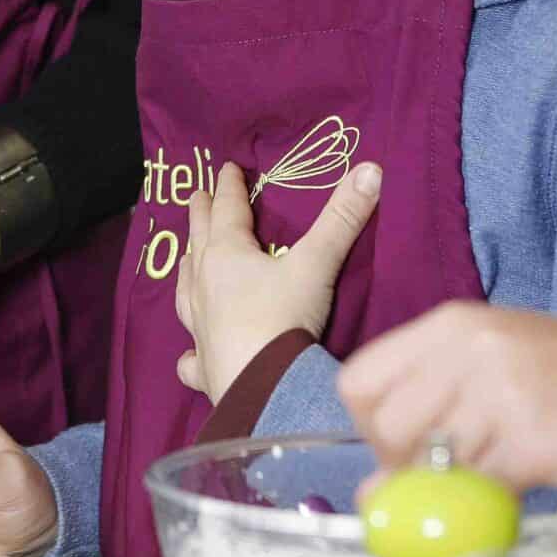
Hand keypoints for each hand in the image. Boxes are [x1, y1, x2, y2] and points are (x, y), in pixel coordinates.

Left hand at [176, 160, 380, 401]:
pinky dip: (188, 352)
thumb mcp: (317, 264)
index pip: (227, 209)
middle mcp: (204, 287)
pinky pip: (190, 356)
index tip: (227, 168)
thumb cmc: (285, 319)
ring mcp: (199, 328)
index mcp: (226, 255)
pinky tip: (187, 357)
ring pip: (186, 291)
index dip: (230, 186)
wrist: (264, 389)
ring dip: (188, 271)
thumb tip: (370, 169)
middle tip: (196, 196)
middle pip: (199, 241)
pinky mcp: (204, 366)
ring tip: (187, 260)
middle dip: (200, 215)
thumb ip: (342, 218)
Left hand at [340, 302, 556, 489]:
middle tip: (455, 472)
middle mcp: (467, 347)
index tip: (412, 445)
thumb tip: (372, 493)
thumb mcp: (502, 368)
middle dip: (406, 466)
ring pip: (430, 464)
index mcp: (451, 322)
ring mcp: (500, 389)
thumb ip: (436, 412)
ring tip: (504, 468)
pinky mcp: (533, 437)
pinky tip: (525, 482)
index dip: (373, 426)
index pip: (359, 381)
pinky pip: (479, 490)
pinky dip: (491, 502)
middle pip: (383, 427)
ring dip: (456, 486)